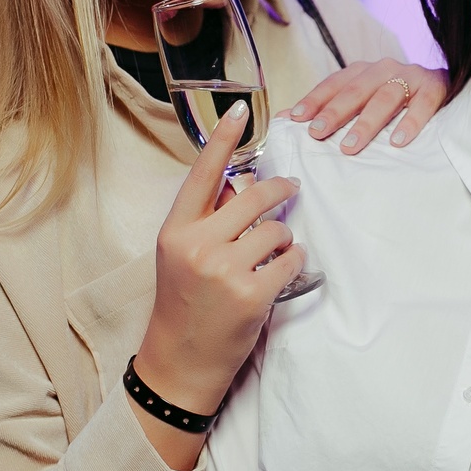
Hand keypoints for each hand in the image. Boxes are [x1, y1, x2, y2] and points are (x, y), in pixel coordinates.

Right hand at [134, 100, 304, 419]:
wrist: (180, 361)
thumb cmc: (184, 304)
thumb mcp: (181, 256)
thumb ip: (206, 219)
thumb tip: (237, 183)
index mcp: (176, 230)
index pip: (203, 174)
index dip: (223, 140)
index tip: (240, 109)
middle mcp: (198, 245)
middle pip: (254, 197)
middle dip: (280, 191)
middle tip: (290, 189)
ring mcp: (225, 270)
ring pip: (277, 230)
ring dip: (285, 238)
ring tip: (274, 253)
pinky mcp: (252, 294)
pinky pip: (290, 261)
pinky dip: (293, 263)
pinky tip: (282, 272)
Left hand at [287, 59, 446, 152]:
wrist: (447, 89)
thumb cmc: (397, 102)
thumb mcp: (363, 102)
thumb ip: (327, 109)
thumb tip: (281, 120)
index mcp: (364, 71)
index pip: (334, 83)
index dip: (314, 99)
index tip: (296, 118)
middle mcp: (384, 69)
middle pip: (356, 89)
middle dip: (335, 112)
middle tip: (318, 133)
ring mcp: (411, 76)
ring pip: (385, 96)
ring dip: (366, 122)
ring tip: (351, 146)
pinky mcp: (437, 86)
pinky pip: (423, 103)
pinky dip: (411, 121)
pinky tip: (398, 141)